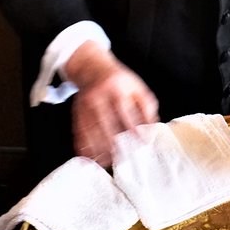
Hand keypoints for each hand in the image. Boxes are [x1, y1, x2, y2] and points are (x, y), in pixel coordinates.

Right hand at [65, 41, 159, 166]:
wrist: (92, 68)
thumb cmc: (120, 80)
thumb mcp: (137, 86)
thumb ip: (147, 105)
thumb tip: (152, 126)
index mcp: (117, 88)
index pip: (126, 111)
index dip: (134, 128)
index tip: (141, 142)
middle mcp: (99, 97)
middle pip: (106, 123)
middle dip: (114, 142)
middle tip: (123, 157)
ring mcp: (85, 105)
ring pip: (91, 130)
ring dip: (98, 148)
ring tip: (108, 161)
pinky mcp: (77, 112)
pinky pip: (79, 131)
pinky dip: (83, 145)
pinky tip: (89, 156)